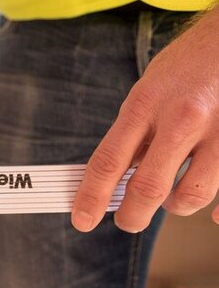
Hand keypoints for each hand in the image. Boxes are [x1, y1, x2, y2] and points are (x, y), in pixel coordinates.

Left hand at [74, 10, 218, 232]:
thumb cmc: (189, 65)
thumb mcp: (150, 89)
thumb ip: (136, 130)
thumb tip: (116, 174)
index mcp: (146, 104)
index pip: (108, 161)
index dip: (91, 196)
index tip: (82, 220)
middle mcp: (182, 118)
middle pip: (148, 187)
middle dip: (133, 215)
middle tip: (127, 221)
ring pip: (192, 195)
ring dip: (176, 207)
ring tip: (172, 200)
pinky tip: (212, 213)